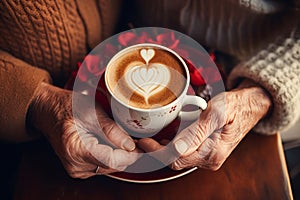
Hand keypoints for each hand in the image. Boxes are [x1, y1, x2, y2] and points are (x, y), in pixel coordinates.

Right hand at [27, 82, 139, 178]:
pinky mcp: (81, 168)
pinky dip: (113, 155)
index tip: (142, 144)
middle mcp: (75, 165)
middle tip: (138, 139)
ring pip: (110, 167)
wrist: (48, 110)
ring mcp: (77, 169)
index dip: (130, 154)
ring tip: (125, 138)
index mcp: (75, 150)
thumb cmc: (66, 107)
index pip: (111, 160)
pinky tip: (114, 143)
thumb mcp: (91, 111)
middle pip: (112, 166)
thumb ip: (111, 130)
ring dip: (121, 155)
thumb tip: (130, 145)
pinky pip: (103, 165)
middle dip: (128, 154)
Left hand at [138, 80, 270, 170]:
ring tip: (149, 139)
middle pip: (175, 161)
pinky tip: (164, 139)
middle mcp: (210, 159)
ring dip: (163, 150)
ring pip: (179, 158)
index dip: (156, 151)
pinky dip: (172, 147)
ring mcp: (209, 157)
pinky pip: (185, 153)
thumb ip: (197, 132)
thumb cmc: (235, 106)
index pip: (177, 158)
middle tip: (142, 140)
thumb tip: (177, 148)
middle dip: (156, 152)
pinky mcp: (207, 151)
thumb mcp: (216, 113)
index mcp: (213, 153)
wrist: (250, 106)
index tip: (143, 141)